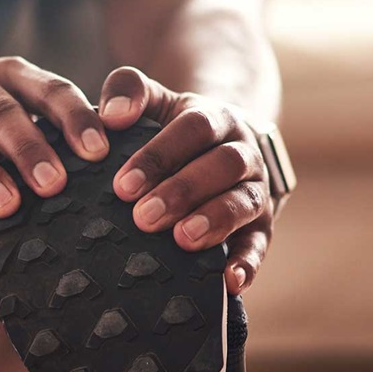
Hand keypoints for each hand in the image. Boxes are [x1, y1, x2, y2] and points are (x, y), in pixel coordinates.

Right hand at [0, 57, 108, 266]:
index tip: (99, 151)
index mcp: (12, 74)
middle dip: (29, 148)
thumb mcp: (17, 103)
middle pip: (2, 113)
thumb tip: (120, 180)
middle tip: (56, 184)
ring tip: (8, 207)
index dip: (74, 118)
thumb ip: (54, 128)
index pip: (49, 90)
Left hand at [98, 67, 273, 294]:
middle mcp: (242, 152)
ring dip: (215, 221)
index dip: (159, 155)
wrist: (222, 144)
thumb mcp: (155, 100)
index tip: (122, 185)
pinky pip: (259, 244)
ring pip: (244, 202)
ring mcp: (255, 190)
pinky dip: (248, 262)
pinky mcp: (261, 226)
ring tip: (182, 240)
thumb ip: (129, 90)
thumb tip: (111, 115)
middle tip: (143, 217)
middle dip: (183, 191)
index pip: (193, 129)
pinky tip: (230, 281)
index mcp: (215, 118)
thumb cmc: (173, 128)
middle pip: (223, 165)